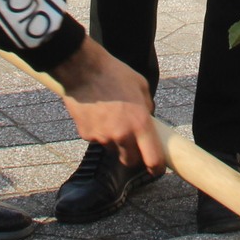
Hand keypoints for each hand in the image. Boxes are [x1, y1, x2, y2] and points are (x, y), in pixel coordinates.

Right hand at [53, 37, 166, 174]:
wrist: (83, 70)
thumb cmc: (115, 74)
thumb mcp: (141, 87)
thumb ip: (147, 108)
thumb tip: (149, 121)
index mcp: (140, 124)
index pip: (152, 159)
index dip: (156, 168)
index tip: (156, 169)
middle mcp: (122, 135)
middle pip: (131, 161)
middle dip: (134, 155)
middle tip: (134, 143)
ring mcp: (103, 137)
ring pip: (114, 150)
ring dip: (116, 142)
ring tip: (112, 119)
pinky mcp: (87, 135)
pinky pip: (98, 140)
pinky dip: (100, 133)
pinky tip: (98, 114)